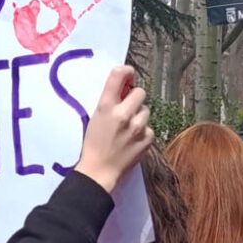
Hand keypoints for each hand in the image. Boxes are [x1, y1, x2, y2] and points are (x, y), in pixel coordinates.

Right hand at [75, 66, 152, 193]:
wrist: (99, 170)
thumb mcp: (96, 117)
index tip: (128, 74)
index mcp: (105, 106)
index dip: (126, 71)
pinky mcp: (147, 139)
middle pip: (140, 92)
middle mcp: (123, 113)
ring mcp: (137, 127)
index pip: (118, 75)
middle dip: (134, 98)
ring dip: (139, 116)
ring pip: (146, 111)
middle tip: (127, 108)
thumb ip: (110, 101)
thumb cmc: (94, 143)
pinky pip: (149, 127)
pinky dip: (143, 132)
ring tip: (128, 129)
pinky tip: (132, 140)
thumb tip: (126, 87)